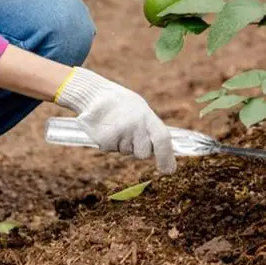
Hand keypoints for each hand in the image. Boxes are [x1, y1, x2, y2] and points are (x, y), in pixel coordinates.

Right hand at [54, 68, 175, 173]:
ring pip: (125, 152)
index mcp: (148, 117)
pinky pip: (111, 150)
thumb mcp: (142, 111)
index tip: (169, 170)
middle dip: (139, 150)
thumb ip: (151, 129)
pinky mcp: (105, 140)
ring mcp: (120, 133)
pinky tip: (106, 128)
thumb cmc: (123, 104)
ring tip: (116, 126)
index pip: (162, 139)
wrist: (96, 94)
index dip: (167, 157)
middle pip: (143, 153)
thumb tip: (163, 151)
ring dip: (122, 144)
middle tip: (131, 134)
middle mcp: (136, 126)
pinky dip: (109, 143)